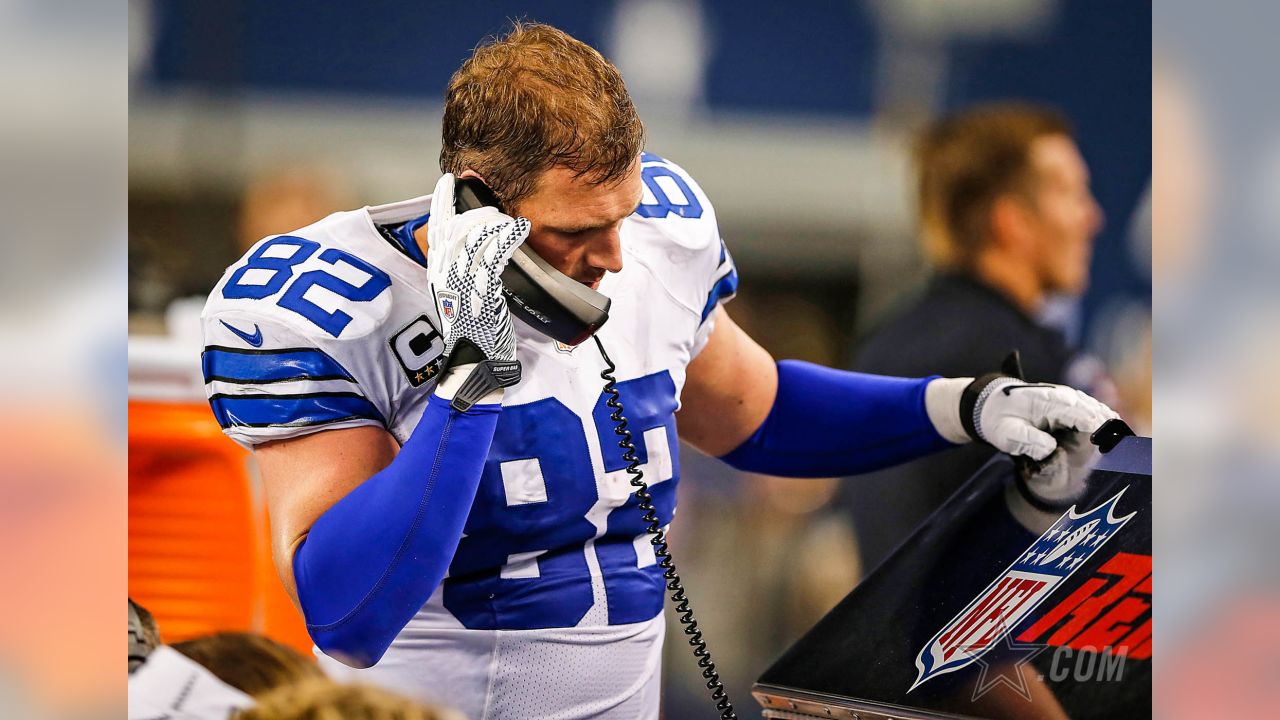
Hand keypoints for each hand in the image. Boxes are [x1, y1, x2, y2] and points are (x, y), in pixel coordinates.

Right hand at [427, 173, 529, 364]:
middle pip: (456, 228)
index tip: (448, 180)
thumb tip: (474, 245)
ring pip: (476, 238)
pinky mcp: (482, 291)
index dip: (441, 202)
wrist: (476, 362)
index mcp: (437, 274)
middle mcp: (445, 275)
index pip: (436, 229)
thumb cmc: (473, 331)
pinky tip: (520, 229)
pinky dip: (509, 238)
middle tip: (493, 206)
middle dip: (476, 211)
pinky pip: (495, 256)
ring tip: (511, 220)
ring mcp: (462, 283)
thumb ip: (461, 270)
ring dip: (496, 223)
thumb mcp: (458, 296)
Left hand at [965, 376, 1118, 460]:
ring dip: (1109, 422)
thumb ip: (1028, 441)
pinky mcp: (1065, 405)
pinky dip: (1102, 419)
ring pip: (1094, 408)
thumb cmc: (997, 420)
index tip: (1109, 444)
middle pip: (1092, 409)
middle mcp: (1060, 396)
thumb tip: (1051, 449)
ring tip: (1123, 441)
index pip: (1079, 413)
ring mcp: (1064, 398)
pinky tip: (1113, 430)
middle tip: (1123, 446)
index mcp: (1047, 401)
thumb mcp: (1006, 434)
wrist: (987, 405)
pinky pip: (1089, 409)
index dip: (1096, 429)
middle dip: (1109, 426)